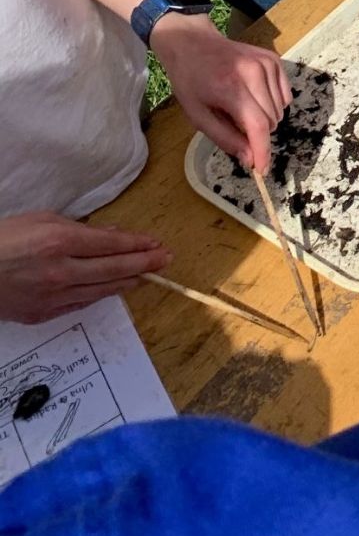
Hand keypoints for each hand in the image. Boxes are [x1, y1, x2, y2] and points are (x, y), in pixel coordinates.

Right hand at [0, 212, 169, 323]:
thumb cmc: (4, 238)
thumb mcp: (42, 220)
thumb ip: (79, 228)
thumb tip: (110, 235)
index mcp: (59, 242)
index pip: (110, 244)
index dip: (137, 244)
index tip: (156, 243)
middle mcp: (60, 272)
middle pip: (112, 270)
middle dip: (144, 264)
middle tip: (166, 261)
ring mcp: (51, 297)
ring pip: (100, 291)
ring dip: (128, 282)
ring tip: (147, 276)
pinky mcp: (42, 315)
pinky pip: (79, 305)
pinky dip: (99, 295)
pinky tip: (114, 289)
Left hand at [152, 16, 290, 172]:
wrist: (193, 43)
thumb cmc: (191, 81)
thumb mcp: (198, 115)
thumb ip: (225, 138)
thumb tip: (249, 159)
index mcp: (231, 88)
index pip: (258, 125)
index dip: (263, 151)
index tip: (262, 170)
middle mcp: (254, 73)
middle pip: (271, 120)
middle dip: (257, 133)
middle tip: (236, 125)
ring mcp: (267, 63)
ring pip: (279, 110)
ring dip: (264, 118)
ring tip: (242, 106)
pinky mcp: (274, 59)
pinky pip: (284, 95)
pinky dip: (273, 103)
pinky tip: (255, 96)